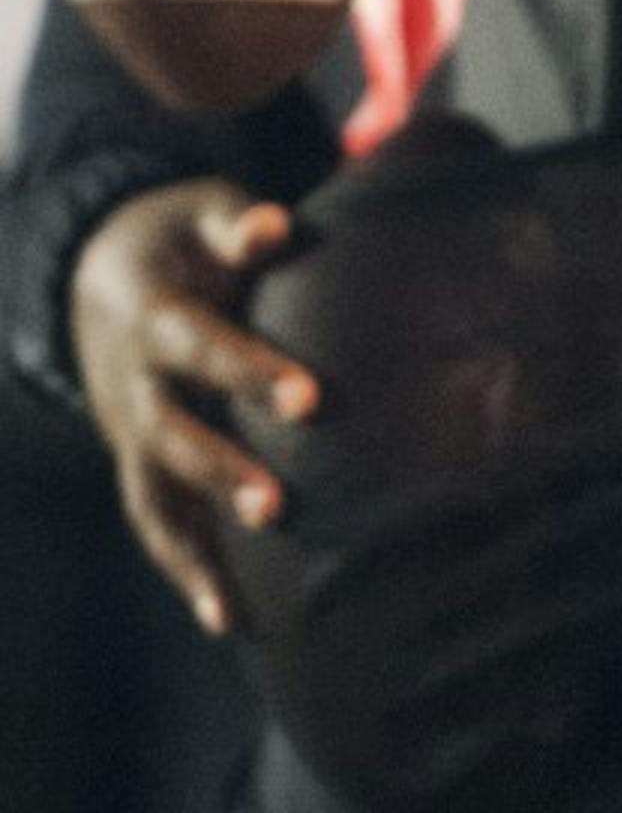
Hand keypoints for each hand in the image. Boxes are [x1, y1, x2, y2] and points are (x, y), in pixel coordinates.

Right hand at [70, 178, 317, 632]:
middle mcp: (133, 384)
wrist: (104, 273)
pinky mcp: (139, 464)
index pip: (200, 348)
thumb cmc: (181, 238)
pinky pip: (157, 524)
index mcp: (152, 315)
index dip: (249, 373)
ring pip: (155, 495)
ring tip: (239, 602)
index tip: (308, 399)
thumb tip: (272, 225)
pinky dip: (187, 571)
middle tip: (278, 505)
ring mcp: (129, 431)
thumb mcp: (201, 212)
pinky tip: (229, 619)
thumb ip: (237, 224)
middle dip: (222, 472)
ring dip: (196, 545)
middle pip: (172, 436)